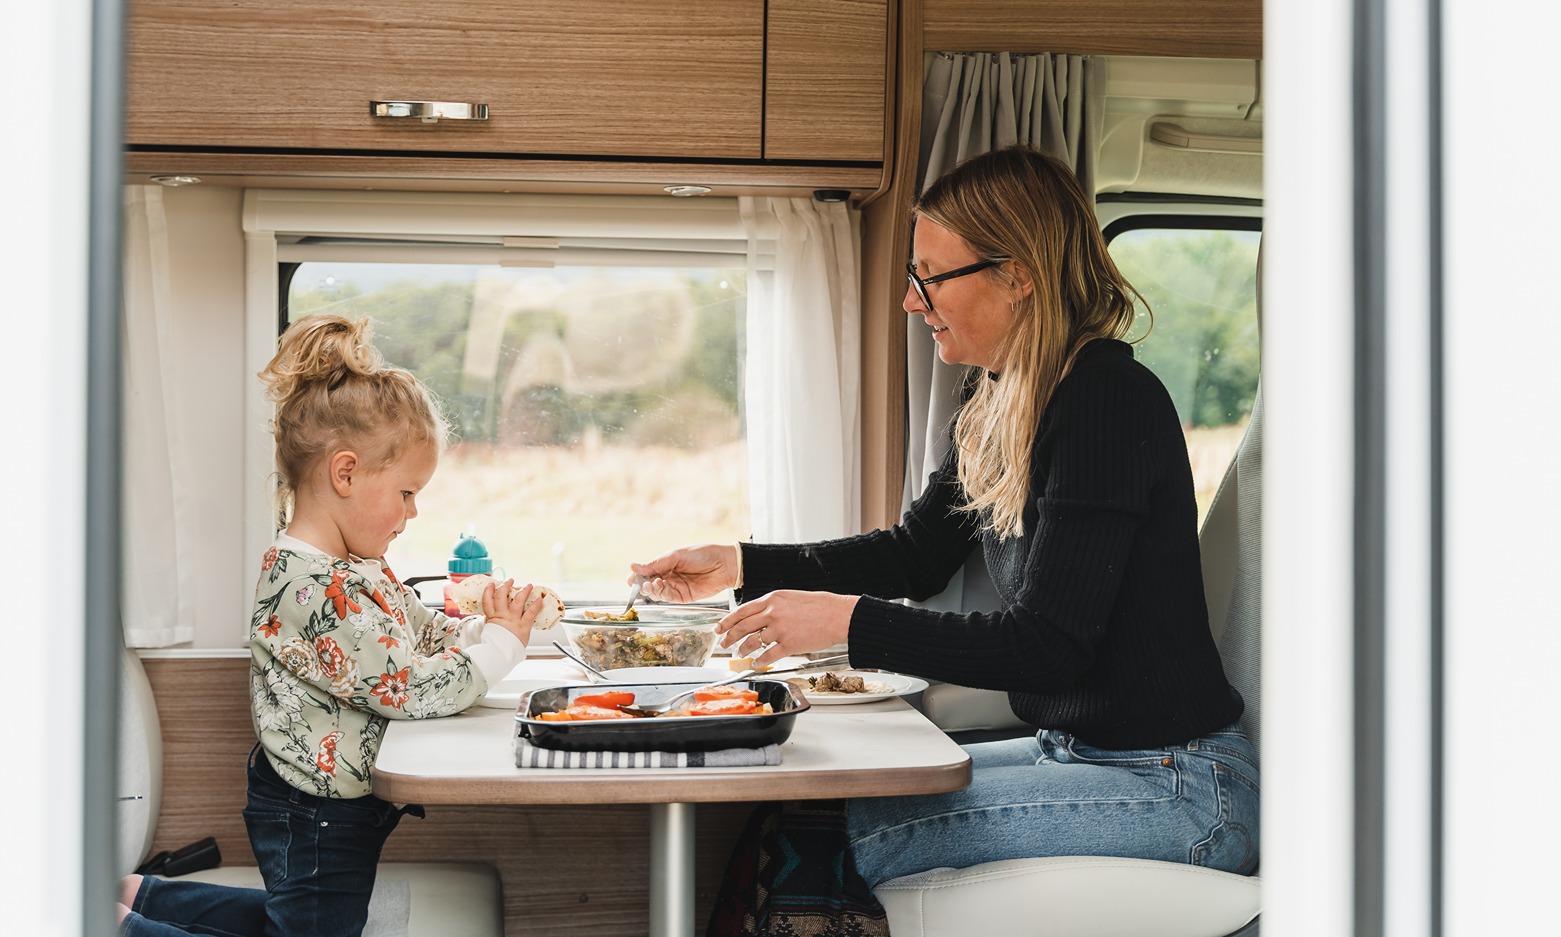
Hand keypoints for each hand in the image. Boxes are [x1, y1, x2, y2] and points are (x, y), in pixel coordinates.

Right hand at [482, 579, 539, 645]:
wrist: (499, 654)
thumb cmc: (496, 647)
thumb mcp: (490, 633)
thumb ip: (492, 625)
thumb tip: (492, 623)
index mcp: (492, 618)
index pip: (487, 601)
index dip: (489, 591)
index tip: (491, 584)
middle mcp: (502, 615)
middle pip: (502, 596)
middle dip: (505, 586)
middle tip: (510, 581)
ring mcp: (513, 619)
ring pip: (517, 600)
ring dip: (524, 591)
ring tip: (528, 585)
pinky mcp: (523, 625)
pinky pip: (531, 612)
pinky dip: (536, 605)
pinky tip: (540, 599)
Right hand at [630, 544, 739, 603]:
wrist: (724, 564)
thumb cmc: (702, 555)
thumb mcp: (675, 556)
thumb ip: (655, 564)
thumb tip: (633, 566)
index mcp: (666, 564)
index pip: (646, 572)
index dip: (637, 577)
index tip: (631, 579)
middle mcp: (669, 576)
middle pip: (649, 584)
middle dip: (643, 585)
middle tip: (641, 584)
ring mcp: (676, 587)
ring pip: (657, 593)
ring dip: (651, 589)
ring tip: (652, 583)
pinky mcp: (683, 597)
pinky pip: (668, 598)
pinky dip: (661, 593)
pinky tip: (659, 585)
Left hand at [717, 589, 855, 668]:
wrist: (837, 615)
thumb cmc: (818, 606)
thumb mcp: (791, 597)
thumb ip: (773, 605)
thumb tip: (759, 616)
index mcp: (772, 599)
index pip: (741, 611)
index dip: (727, 621)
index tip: (719, 628)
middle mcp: (773, 613)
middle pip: (742, 627)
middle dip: (729, 637)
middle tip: (724, 644)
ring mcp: (780, 629)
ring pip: (752, 642)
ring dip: (743, 650)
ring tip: (741, 653)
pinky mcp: (789, 645)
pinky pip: (768, 656)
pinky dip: (759, 661)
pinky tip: (756, 663)